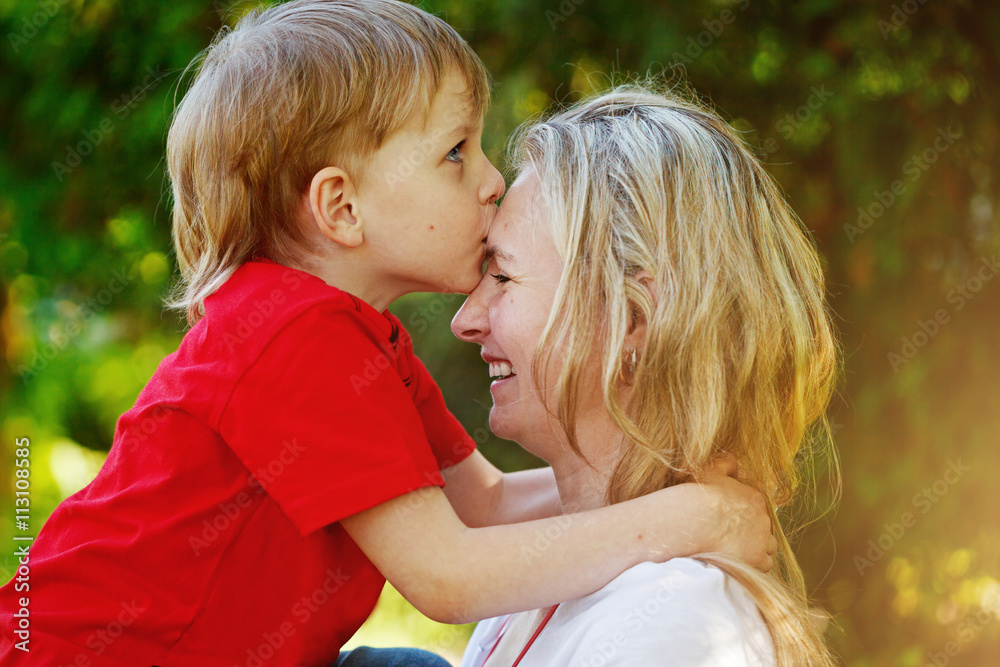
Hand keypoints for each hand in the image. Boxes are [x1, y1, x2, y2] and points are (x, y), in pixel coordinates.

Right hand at [682, 456, 776, 571]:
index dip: (745, 514)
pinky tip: (739, 561)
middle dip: (752, 532)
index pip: (758, 507)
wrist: (693, 522)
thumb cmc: (698, 496)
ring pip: (768, 547)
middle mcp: (763, 518)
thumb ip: (726, 463)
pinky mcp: (757, 559)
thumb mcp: (710, 470)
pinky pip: (764, 565)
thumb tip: (734, 461)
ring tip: (737, 551)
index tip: (732, 520)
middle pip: (764, 527)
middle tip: (733, 536)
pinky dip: (754, 564)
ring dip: (757, 548)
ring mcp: (762, 540)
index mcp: (754, 497)